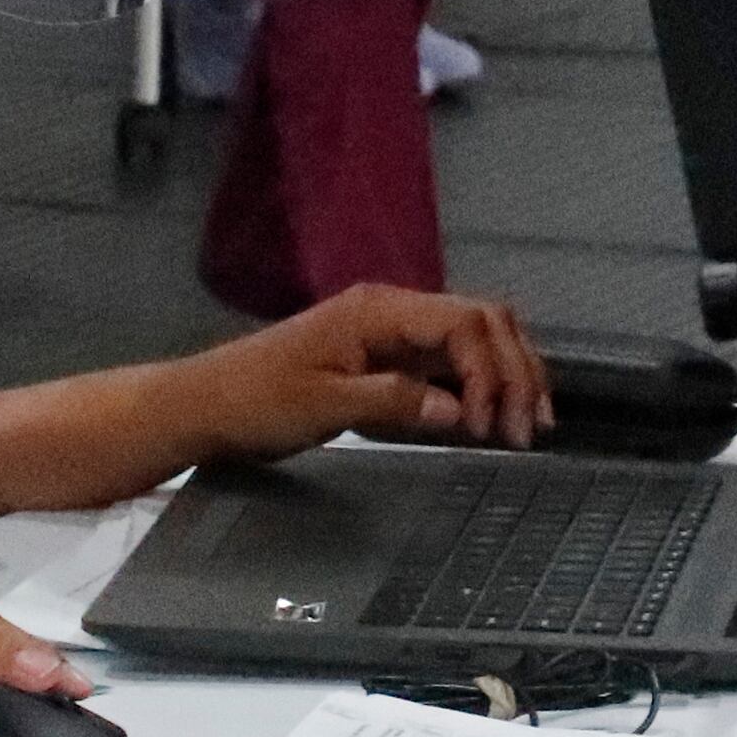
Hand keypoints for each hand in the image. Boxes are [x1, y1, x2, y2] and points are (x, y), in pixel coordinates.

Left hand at [167, 284, 551, 457]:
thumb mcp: (323, 407)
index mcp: (379, 310)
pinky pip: (450, 357)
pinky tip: (493, 413)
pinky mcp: (388, 353)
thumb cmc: (257, 402)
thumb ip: (394, 403)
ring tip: (527, 421)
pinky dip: (481, 382)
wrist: (206, 403)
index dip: (491, 371)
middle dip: (516, 370)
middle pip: (483, 320)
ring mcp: (393, 329)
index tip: (489, 424)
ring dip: (507, 372)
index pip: (464, 323)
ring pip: (475, 335)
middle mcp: (393, 308)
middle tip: (529, 428)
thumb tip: (458, 413)